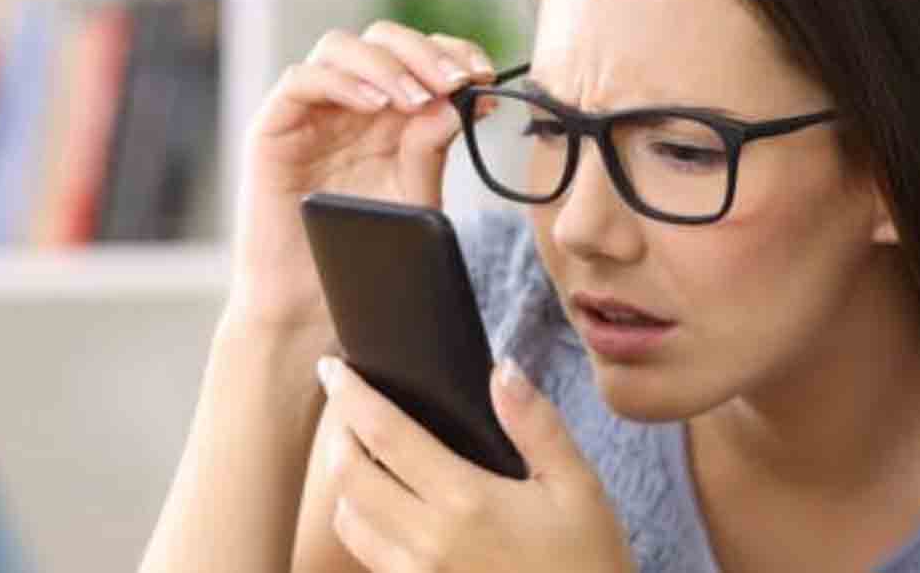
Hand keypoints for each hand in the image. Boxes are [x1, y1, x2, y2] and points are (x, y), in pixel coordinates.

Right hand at [227, 23, 496, 340]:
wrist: (311, 304)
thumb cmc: (364, 253)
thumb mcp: (414, 197)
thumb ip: (432, 149)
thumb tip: (457, 101)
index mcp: (386, 111)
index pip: (417, 55)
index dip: (451, 54)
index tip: (484, 78)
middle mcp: (348, 102)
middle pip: (381, 39)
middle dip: (424, 52)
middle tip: (456, 81)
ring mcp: (309, 112)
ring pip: (339, 47)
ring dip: (386, 64)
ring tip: (418, 98)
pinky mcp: (272, 128)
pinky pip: (300, 81)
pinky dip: (340, 82)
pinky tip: (375, 106)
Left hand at [315, 357, 637, 572]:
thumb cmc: (588, 559)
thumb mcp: (577, 486)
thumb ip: (536, 425)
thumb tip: (503, 369)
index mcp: (466, 499)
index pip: (385, 434)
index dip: (349, 395)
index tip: (332, 367)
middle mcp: (429, 540)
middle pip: (349, 476)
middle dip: (337, 433)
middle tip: (346, 406)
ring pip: (348, 521)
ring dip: (344, 483)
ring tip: (362, 455)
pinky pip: (368, 558)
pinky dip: (361, 524)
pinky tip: (386, 508)